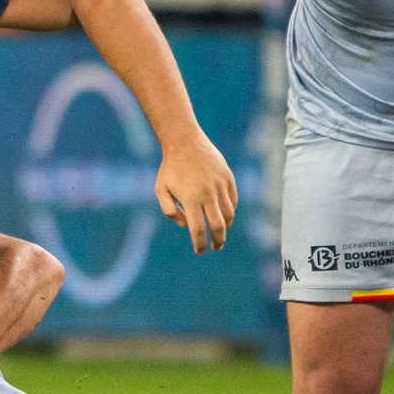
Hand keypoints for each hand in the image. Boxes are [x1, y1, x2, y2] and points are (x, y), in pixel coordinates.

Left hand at [156, 129, 236, 252]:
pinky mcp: (227, 178)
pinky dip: (230, 211)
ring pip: (229, 214)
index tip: (200, 252)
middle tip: (215, 248)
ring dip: (226, 227)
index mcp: (190, 199)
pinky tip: (224, 215)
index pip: (198, 230)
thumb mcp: (161, 189)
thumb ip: (170, 211)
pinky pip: (233, 200)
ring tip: (220, 233)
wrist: (184, 141)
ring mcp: (220, 185)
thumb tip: (185, 225)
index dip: (200, 244)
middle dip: (218, 241)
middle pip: (219, 226)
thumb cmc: (170, 167)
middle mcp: (208, 194)